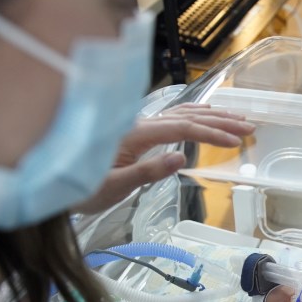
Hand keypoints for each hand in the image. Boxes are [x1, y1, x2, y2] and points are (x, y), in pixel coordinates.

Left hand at [74, 104, 254, 213]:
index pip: (182, 128)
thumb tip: (182, 157)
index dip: (211, 134)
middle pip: (186, 115)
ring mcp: (137, 125)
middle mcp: (138, 123)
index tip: (236, 141)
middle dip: (220, 121)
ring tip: (238, 119)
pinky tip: (204, 114)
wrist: (52, 180)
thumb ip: (147, 170)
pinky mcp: (136, 131)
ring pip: (181, 113)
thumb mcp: (113, 185)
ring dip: (211, 116)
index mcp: (134, 134)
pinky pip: (171, 116)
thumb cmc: (80, 188)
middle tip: (250, 127)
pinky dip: (194, 113)